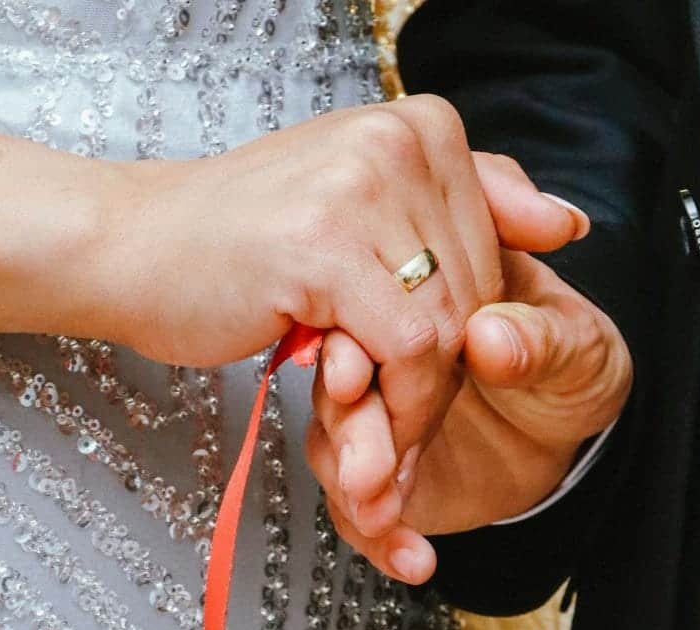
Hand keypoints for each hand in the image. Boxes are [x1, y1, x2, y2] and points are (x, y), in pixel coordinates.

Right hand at [98, 96, 584, 458]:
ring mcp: (363, 187)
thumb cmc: (242, 237)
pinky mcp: (326, 245)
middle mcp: (400, 141)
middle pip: (475, 292)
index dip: (465, 330)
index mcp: (421, 126)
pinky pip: (407, 347)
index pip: (493, 253)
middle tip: (399, 421)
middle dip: (444, 375)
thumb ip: (471, 204)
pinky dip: (397, 402)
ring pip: (449, 326)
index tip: (424, 377)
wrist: (130, 245)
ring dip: (420, 399)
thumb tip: (569, 222)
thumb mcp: (366, 206)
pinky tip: (357, 415)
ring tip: (382, 433)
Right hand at [306, 250, 631, 583]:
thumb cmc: (573, 365)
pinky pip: (358, 509)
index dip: (353, 345)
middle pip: (339, 382)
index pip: (373, 309)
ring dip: (352, 485)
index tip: (354, 379)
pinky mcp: (381, 473)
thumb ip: (539, 340)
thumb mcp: (579, 346)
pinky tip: (411, 558)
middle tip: (365, 471)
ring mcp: (379, 413)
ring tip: (382, 516)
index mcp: (426, 296)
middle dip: (350, 431)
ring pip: (334, 445)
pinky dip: (377, 539)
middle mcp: (386, 350)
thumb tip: (490, 338)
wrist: (573, 432)